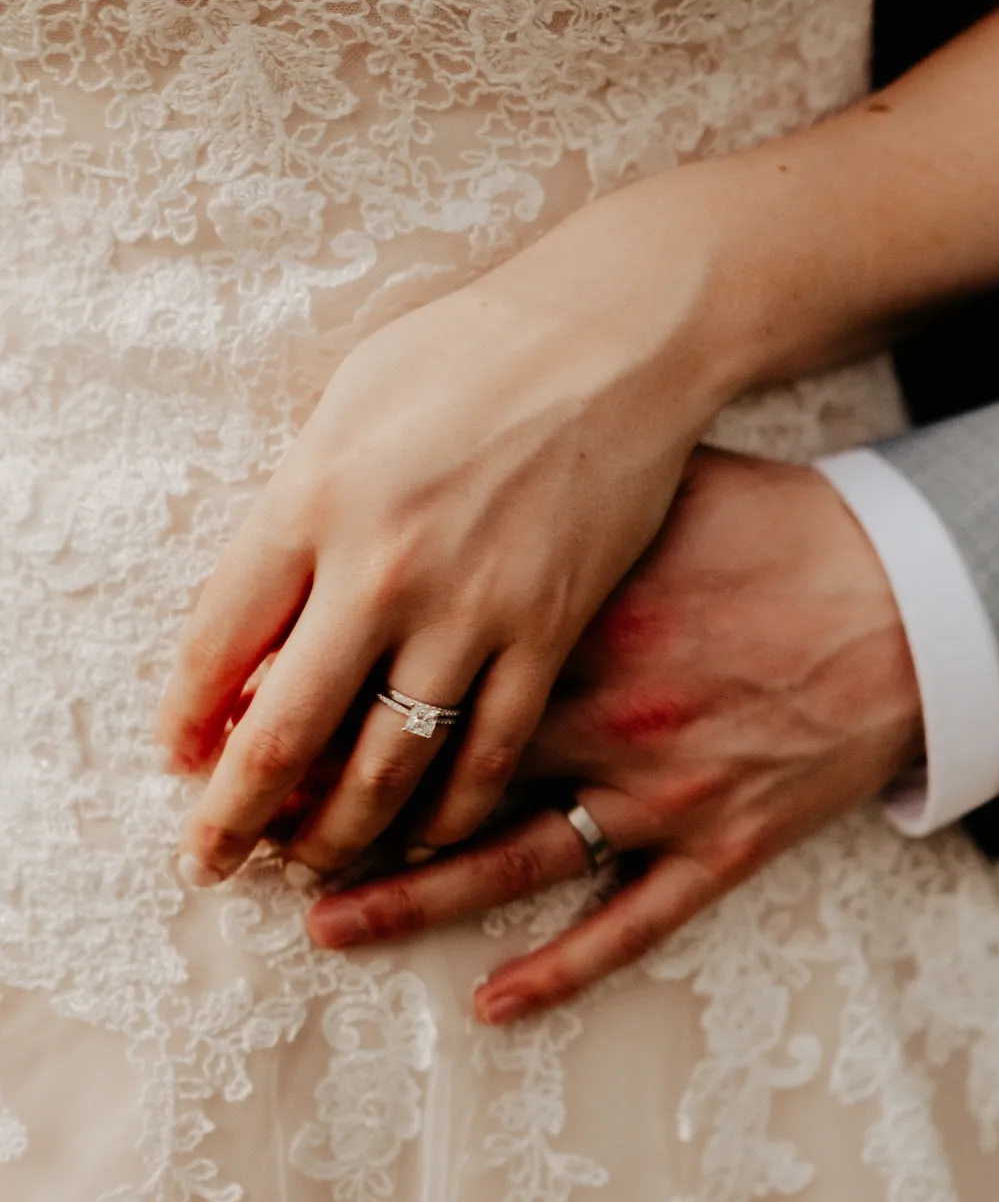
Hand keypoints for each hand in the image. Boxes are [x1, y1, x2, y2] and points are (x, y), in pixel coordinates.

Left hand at [157, 188, 736, 883]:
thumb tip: (257, 607)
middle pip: (285, 729)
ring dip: (339, 831)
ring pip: (387, 764)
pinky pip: (491, 753)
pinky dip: (451, 811)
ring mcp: (472, 610)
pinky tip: (426, 833)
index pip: (217, 641)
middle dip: (237, 816)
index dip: (189, 717)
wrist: (615, 336)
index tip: (181, 760)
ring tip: (311, 865)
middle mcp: (382, 568)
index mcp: (313, 498)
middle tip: (215, 860)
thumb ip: (297, 507)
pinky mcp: (552, 633)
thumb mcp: (350, 403)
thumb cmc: (474, 350)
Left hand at [305, 448, 923, 1019]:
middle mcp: (608, 710)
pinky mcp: (723, 843)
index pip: (427, 670)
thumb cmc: (787, 533)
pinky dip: (560, 969)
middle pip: (445, 772)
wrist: (919, 603)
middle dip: (344, 808)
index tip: (258, 725)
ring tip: (322, 923)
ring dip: (414, 897)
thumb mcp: (667, 492)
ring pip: (514, 859)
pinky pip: (631, 922)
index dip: (336, 703)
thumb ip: (561, 506)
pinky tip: (489, 1003)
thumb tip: (456, 482)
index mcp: (580, 617)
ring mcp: (664, 788)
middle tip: (254, 838)